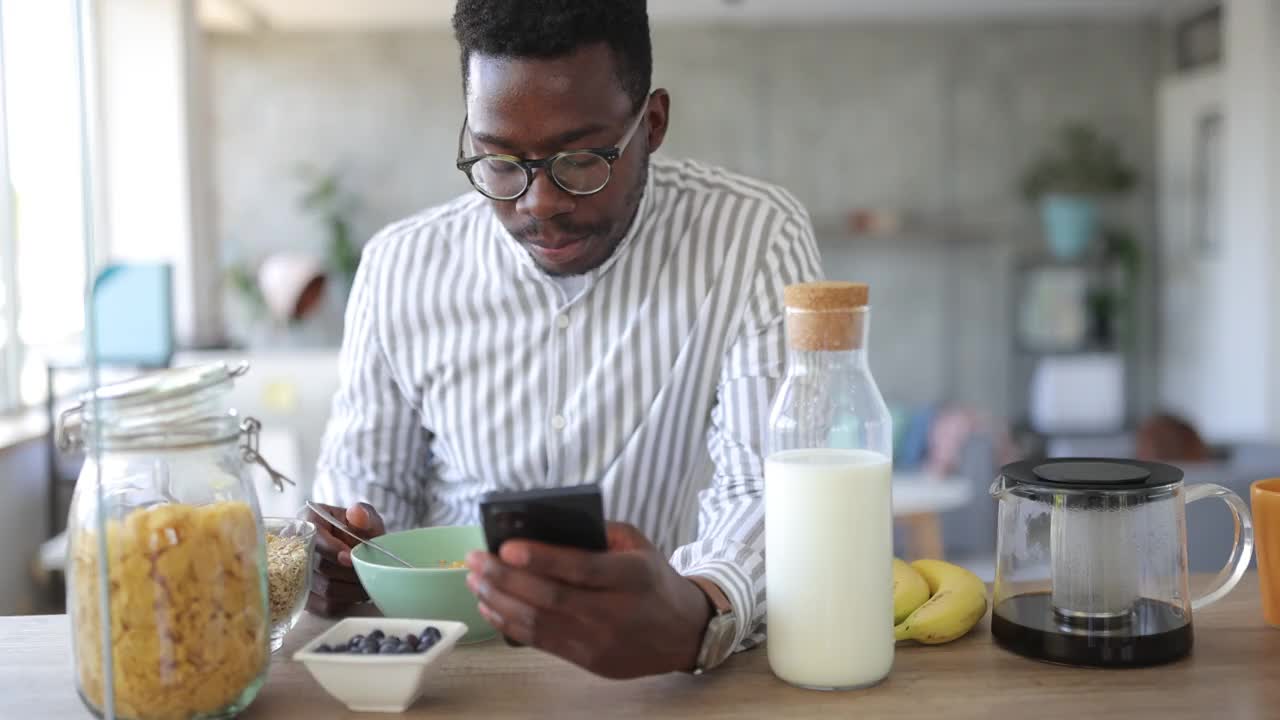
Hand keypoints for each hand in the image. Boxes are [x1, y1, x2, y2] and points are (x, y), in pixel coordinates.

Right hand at [304, 502, 385, 616]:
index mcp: (308, 520)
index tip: (349, 557)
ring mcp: (298, 574)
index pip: (313, 537)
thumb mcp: (366, 518)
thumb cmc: (360, 531)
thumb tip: (356, 513)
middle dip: (348, 571)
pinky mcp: (306, 597)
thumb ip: (364, 515)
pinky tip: (357, 592)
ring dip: (351, 587)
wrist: (359, 550)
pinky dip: (345, 601)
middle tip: (368, 571)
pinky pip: (324, 605)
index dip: (331, 549)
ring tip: (367, 581)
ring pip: (324, 588)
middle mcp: (297, 546)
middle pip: (318, 566)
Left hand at [464, 522, 712, 678]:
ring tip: (475, 581)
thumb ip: (598, 534)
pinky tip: (491, 606)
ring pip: (538, 623)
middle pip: (550, 597)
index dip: (541, 558)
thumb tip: (543, 527)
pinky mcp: (588, 661)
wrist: (682, 633)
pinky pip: (540, 642)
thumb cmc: (654, 580)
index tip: (506, 546)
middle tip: (476, 560)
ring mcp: (599, 642)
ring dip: (499, 600)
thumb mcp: (638, 545)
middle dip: (505, 578)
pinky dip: (509, 623)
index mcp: (632, 577)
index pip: (581, 568)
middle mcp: (615, 612)